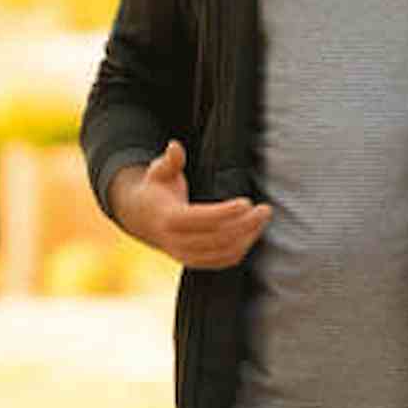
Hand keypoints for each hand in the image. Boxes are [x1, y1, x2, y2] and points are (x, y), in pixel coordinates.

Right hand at [112, 140, 272, 268]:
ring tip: (262, 218)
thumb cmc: (156, 189)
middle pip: (217, 239)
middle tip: (265, 209)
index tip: (247, 202)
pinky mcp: (195, 262)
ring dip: (247, 238)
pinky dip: (241, 249)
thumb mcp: (159, 171)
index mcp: (168, 219)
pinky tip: (253, 232)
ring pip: (223, 253)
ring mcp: (185, 255)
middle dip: (245, 225)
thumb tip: (175, 146)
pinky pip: (223, 261)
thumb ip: (170, 160)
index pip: (200, 219)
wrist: (143, 219)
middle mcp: (176, 242)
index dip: (225, 213)